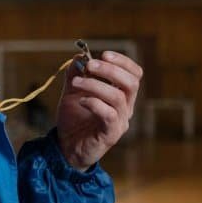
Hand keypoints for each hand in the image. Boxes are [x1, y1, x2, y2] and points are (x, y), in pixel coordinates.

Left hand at [55, 51, 142, 170]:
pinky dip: (94, 103)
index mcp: (122, 95)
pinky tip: (81, 100)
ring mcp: (121, 122)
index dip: (123, 62)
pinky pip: (109, 115)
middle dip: (110, 70)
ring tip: (76, 82)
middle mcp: (126, 108)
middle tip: (90, 65)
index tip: (104, 54)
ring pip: (118, 97)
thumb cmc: (74, 120)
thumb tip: (80, 56)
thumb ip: (76, 73)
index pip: (135, 74)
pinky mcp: (111, 134)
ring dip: (95, 85)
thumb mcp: (72, 91)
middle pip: (132, 83)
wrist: (66, 148)